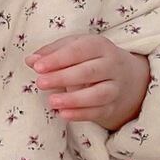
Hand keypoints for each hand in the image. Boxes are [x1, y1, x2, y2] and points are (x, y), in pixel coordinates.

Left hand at [25, 33, 150, 132]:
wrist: (128, 78)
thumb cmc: (92, 58)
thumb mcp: (75, 47)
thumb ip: (52, 52)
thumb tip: (31, 60)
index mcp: (100, 46)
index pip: (79, 50)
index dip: (58, 58)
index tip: (38, 67)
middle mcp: (112, 65)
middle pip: (89, 72)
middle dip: (63, 77)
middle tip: (40, 83)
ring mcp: (115, 87)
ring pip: (99, 94)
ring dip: (74, 99)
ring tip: (51, 101)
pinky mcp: (113, 106)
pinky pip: (99, 112)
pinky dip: (81, 114)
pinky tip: (63, 114)